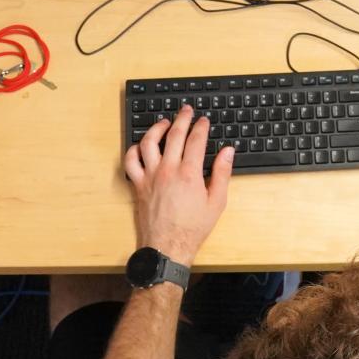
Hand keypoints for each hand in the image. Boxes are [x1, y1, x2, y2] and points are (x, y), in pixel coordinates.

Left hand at [123, 105, 231, 264]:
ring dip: (156, 129)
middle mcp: (167, 171)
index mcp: (189, 174)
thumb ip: (222, 173)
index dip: (201, 126)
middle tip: (186, 110)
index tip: (204, 120)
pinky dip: (134, 150)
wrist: (168, 247)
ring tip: (164, 123)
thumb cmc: (192, 228)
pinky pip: (130, 161)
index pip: (195, 140)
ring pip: (148, 143)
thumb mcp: (217, 202)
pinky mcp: (138, 185)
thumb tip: (227, 152)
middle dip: (181, 118)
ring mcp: (150, 177)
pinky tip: (142, 146)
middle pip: (173, 135)